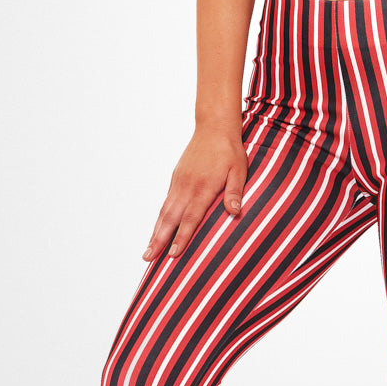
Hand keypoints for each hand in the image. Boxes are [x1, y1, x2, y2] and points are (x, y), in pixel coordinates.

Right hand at [142, 121, 247, 261]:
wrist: (213, 127)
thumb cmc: (229, 150)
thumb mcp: (239, 170)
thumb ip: (235, 192)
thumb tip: (235, 213)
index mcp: (203, 188)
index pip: (190, 218)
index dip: (181, 238)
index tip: (172, 254)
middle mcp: (186, 187)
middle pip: (170, 219)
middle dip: (158, 240)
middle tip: (148, 259)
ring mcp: (178, 182)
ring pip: (164, 212)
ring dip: (155, 231)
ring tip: (148, 250)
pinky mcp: (176, 178)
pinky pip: (166, 202)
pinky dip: (160, 218)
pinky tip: (158, 228)